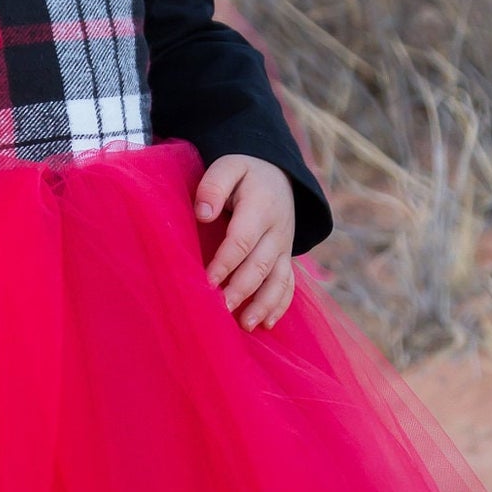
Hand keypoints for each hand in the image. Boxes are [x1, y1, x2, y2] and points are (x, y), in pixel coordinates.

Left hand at [196, 153, 297, 330]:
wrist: (279, 174)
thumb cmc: (244, 173)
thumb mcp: (228, 166)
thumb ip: (214, 186)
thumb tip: (202, 214)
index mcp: (260, 207)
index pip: (242, 240)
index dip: (225, 263)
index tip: (206, 281)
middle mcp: (277, 231)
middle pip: (260, 265)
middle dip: (241, 289)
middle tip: (221, 309)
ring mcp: (284, 247)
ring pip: (278, 280)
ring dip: (263, 305)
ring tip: (244, 325)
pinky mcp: (286, 258)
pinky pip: (288, 285)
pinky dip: (280, 305)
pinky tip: (265, 324)